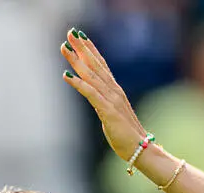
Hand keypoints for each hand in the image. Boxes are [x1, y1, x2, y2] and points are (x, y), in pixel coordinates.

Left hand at [61, 28, 147, 161]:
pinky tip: (66, 75)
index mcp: (115, 91)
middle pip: (95, 65)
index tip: (80, 37)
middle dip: (82, 48)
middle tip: (70, 33)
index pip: (101, 65)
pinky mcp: (107, 111)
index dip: (91, 49)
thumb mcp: (111, 114)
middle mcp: (114, 91)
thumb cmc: (125, 134)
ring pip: (91, 75)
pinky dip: (78, 83)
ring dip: (76, 60)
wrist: (139, 149)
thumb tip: (94, 98)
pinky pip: (90, 93)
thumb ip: (103, 103)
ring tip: (64, 48)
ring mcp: (111, 99)